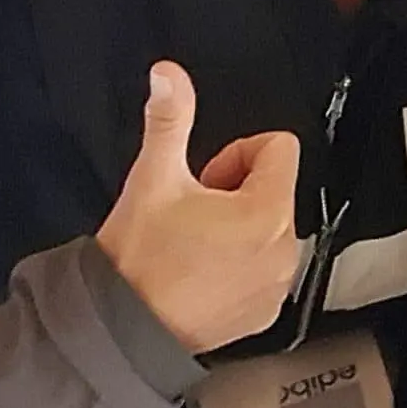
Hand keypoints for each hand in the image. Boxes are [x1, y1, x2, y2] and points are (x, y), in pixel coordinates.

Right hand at [95, 61, 302, 353]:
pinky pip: (265, 269)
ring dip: (239, 228)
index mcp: (267, 210)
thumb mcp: (153, 178)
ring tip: (194, 246)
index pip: (279, 147)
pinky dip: (240, 266)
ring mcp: (277, 285)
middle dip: (237, 191)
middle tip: (193, 214)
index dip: (237, 153)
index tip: (206, 178)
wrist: (122, 332)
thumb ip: (169, 119)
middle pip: (275, 188)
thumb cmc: (139, 261)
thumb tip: (168, 75)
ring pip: (270, 228)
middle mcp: (284, 250)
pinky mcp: (265, 314)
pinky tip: (201, 275)